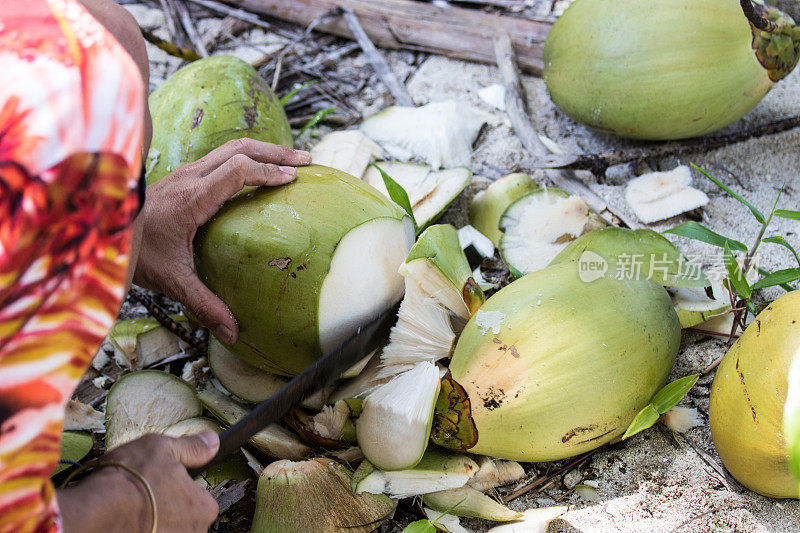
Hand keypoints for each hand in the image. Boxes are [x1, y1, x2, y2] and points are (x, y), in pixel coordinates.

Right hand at [58, 431, 219, 532]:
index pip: (200, 496)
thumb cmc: (129, 479)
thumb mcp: (163, 448)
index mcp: (203, 508)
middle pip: (183, 516)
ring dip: (152, 520)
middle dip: (166, 505)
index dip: (179, 486)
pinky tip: (124, 521)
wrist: (91, 511)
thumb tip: (212, 442)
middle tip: (144, 493)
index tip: (162, 481)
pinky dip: (137, 528)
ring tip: (131, 506)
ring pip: (165, 527)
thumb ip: (192, 447)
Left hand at [133, 139, 311, 342]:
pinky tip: (261, 168)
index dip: (268, 172)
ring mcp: (185, 171)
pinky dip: (248, 156)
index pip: (237, 170)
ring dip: (264, 150)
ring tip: (292, 160)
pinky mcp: (184, 175)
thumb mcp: (173, 282)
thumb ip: (205, 305)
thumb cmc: (136, 256)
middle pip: (240, 148)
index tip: (292, 180)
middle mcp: (189, 177)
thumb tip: (234, 333)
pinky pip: (222, 156)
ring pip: (231, 147)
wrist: (102, 234)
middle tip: (307, 162)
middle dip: (277, 153)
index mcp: (191, 198)